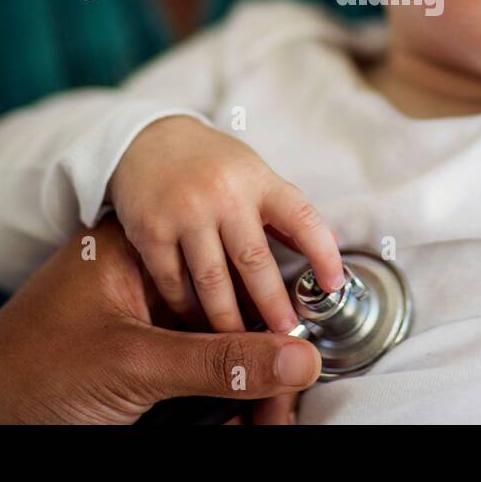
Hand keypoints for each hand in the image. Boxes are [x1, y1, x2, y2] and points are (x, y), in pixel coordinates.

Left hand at [0, 216, 320, 422]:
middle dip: (263, 360)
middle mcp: (147, 274)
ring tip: (267, 421)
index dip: (273, 310)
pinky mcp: (140, 354)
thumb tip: (297, 358)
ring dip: (246, 384)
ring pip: (218, 343)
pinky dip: (220, 397)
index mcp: (139, 246)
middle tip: (284, 406)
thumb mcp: (132, 366)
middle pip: (230, 307)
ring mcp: (143, 316)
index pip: (228, 262)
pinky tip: (240, 420)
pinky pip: (197, 368)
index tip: (302, 356)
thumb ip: (217, 362)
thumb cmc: (28, 372)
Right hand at [108, 115, 344, 332]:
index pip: (301, 217)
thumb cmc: (210, 162)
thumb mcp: (252, 173)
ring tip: (243, 342)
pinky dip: (188, 309)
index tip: (334, 284)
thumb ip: (281, 213)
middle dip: (273, 302)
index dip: (323, 253)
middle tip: (286, 332)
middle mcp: (224, 194)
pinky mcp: (151, 231)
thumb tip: (327, 249)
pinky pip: (174, 282)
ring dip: (230, 319)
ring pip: (212, 280)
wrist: (146, 139)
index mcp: (257, 180)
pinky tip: (199, 326)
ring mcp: (185, 212)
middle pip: (254, 260)